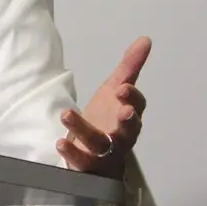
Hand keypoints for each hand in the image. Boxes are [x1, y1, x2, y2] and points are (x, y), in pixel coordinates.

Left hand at [57, 36, 150, 178]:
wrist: (91, 151)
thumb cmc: (107, 118)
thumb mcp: (114, 89)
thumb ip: (129, 67)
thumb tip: (145, 39)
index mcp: (128, 116)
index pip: (137, 107)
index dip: (132, 98)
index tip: (122, 88)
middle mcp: (121, 137)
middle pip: (128, 132)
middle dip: (128, 122)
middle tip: (123, 111)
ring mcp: (104, 154)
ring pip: (100, 145)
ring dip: (85, 131)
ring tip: (67, 114)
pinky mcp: (87, 166)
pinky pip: (82, 163)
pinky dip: (72, 154)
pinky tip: (61, 143)